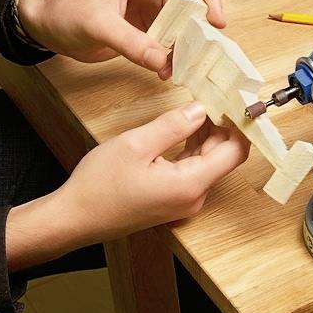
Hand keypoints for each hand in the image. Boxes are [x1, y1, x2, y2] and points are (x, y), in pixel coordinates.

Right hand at [5, 102, 248, 271]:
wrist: (74, 219)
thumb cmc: (99, 186)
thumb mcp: (135, 144)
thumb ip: (173, 125)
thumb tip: (201, 109)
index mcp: (190, 184)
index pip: (235, 152)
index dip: (238, 124)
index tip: (232, 100)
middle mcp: (194, 196)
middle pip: (224, 156)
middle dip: (222, 125)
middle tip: (214, 94)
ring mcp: (184, 201)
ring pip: (209, 162)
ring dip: (207, 135)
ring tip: (199, 104)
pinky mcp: (173, 200)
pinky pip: (193, 170)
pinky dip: (193, 148)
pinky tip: (185, 127)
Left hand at [18, 0, 225, 72]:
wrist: (47, 26)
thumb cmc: (67, 12)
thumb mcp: (100, 25)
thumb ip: (133, 44)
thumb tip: (163, 62)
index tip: (217, 21)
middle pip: (189, 4)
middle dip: (199, 27)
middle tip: (206, 49)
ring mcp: (149, 10)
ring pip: (181, 26)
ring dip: (185, 45)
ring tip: (186, 64)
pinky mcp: (145, 29)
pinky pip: (167, 41)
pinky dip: (172, 55)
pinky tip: (170, 69)